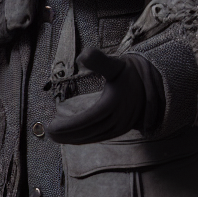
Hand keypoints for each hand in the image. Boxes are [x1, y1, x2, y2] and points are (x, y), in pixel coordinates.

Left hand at [47, 49, 161, 144]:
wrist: (149, 82)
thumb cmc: (126, 71)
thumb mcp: (113, 63)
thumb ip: (97, 59)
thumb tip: (81, 57)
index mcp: (114, 103)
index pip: (88, 119)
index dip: (69, 126)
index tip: (51, 126)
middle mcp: (119, 118)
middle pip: (89, 131)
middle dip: (67, 134)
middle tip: (48, 133)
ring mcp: (121, 126)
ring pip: (94, 137)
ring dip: (74, 139)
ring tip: (56, 136)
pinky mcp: (121, 130)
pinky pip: (100, 137)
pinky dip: (85, 138)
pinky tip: (72, 136)